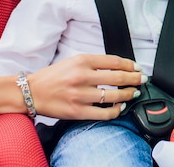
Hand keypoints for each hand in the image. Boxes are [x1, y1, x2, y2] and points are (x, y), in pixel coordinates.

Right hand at [28, 54, 145, 119]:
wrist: (32, 92)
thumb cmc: (53, 76)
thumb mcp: (73, 61)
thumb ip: (94, 63)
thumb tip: (118, 67)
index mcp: (82, 61)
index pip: (114, 62)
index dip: (130, 65)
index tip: (137, 68)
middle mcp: (82, 76)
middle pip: (118, 78)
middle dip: (134, 79)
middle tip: (142, 79)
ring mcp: (80, 95)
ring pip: (113, 96)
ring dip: (128, 95)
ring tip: (133, 93)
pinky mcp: (77, 111)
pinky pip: (103, 112)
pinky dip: (116, 110)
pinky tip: (120, 107)